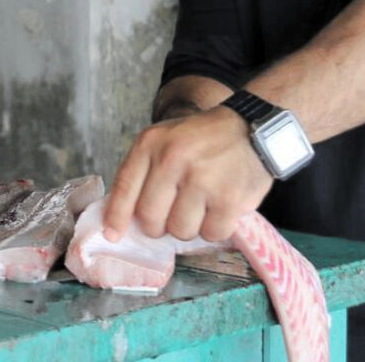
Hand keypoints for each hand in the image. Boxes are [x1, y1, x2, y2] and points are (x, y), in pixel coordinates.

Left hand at [102, 108, 273, 243]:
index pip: (124, 188)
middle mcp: (173, 159)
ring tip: (201, 205)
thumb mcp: (163, 141)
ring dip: (189, 226)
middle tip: (173, 213)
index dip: (116, 217)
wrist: (252, 129)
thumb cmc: (202, 140)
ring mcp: (202, 179)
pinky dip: (215, 228)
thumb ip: (140, 173)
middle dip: (159, 226)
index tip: (113, 235)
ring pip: (180, 231)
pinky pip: (211, 234)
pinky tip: (220, 207)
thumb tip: (118, 219)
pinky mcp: (229, 198)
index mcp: (152, 143)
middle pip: (150, 220)